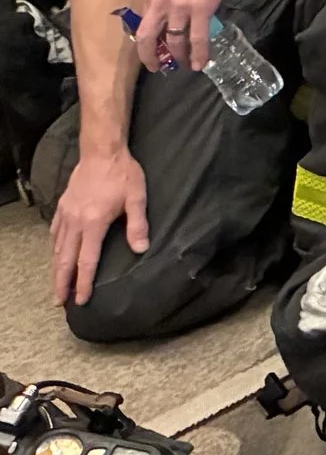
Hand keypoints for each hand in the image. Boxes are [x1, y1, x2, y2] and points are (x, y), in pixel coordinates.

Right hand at [50, 149, 148, 307]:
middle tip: (59, 302)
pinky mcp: (62, 207)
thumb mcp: (136, 198)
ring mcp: (66, 214)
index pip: (87, 260)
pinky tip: (56, 254)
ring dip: (56, 268)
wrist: (102, 152)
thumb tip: (141, 249)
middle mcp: (75, 222)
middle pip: (66, 259)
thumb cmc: (123, 174)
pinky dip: (55, 247)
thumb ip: (137, 225)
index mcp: (94, 223)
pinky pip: (55, 232)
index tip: (80, 299)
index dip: (84, 282)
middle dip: (62, 283)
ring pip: (57, 248)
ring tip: (57, 284)